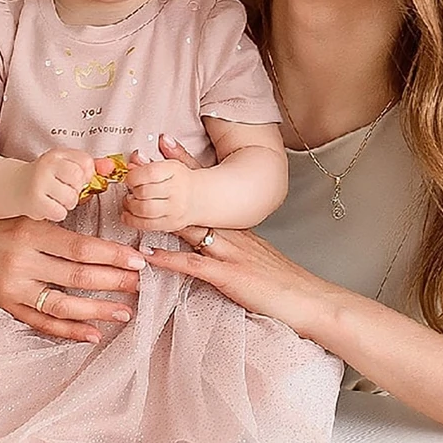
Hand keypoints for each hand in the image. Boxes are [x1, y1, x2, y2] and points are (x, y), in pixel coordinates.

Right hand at [0, 210, 147, 343]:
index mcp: (30, 232)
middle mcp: (22, 262)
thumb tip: (104, 221)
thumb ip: (60, 220)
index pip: (80, 247)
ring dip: (97, 310)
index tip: (137, 260)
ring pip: (62, 305)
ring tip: (125, 312)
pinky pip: (42, 323)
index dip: (111, 255)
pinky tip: (94, 334)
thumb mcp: (28, 211)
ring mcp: (13, 288)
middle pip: (76, 276)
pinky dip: (69, 332)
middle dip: (114, 282)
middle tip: (141, 284)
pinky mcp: (6, 306)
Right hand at [13, 148, 100, 222]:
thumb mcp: (64, 165)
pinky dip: (57, 213)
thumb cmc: (42, 178)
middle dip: (77, 189)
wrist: (12, 186)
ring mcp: (39, 182)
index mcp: (57, 154)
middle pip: (79, 179)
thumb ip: (89, 166)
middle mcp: (47, 165)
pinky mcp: (34, 200)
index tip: (78, 178)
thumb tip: (110, 166)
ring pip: (71, 198)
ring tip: (56, 199)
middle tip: (65, 190)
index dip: (86, 174)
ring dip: (67, 203)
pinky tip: (48, 206)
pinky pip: (59, 212)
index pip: (86, 162)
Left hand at [122, 148, 199, 231]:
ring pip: (144, 210)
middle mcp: (177, 191)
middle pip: (144, 192)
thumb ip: (150, 161)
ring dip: (130, 205)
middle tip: (130, 189)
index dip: (134, 176)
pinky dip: (132, 220)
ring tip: (130, 201)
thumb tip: (135, 157)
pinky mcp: (171, 224)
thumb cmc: (182, 180)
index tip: (129, 177)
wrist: (200, 197)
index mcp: (176, 172)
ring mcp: (175, 209)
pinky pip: (147, 225)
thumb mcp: (169, 164)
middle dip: (131, 191)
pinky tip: (129, 214)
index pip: (150, 173)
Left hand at [142, 136, 340, 338]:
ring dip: (160, 214)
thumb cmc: (283, 282)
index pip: (207, 188)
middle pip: (193, 200)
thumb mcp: (256, 255)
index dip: (184, 166)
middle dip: (164, 182)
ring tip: (134, 202)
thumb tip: (212, 240)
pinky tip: (150, 255)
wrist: (308, 299)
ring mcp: (229, 253)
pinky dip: (171, 260)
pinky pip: (194, 265)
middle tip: (138, 162)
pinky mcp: (229, 276)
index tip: (164, 143)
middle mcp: (231, 233)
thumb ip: (234, 245)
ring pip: (190, 228)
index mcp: (236, 226)